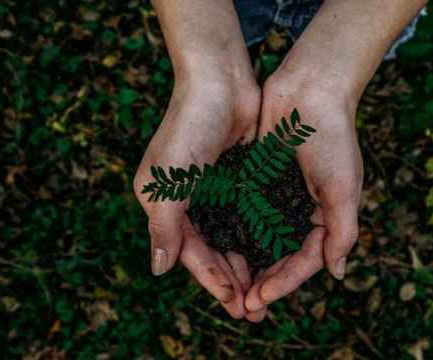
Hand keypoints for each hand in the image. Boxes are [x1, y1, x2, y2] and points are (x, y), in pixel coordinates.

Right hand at [133, 74, 259, 318]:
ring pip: (232, 238)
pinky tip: (273, 256)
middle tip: (255, 310)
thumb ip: (164, 226)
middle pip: (212, 251)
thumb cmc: (188, 127)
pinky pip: (247, 217)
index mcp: (164, 204)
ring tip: (266, 292)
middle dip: (232, 281)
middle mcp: (187, 201)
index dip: (212, 280)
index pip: (189, 252)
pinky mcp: (237, 179)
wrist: (220, 81)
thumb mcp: (169, 180)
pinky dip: (258, 238)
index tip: (235, 304)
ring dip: (247, 265)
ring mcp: (214, 191)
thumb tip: (159, 270)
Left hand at [244, 70, 363, 319]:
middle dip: (263, 281)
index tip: (261, 298)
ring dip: (246, 264)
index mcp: (325, 217)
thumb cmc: (333, 137)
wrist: (310, 89)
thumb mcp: (344, 187)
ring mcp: (277, 197)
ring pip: (259, 240)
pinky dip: (233, 232)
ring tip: (228, 287)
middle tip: (242, 305)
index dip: (284, 282)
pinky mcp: (256, 180)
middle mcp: (300, 211)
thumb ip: (342, 231)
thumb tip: (337, 273)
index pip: (305, 260)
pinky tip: (217, 248)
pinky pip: (244, 213)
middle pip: (279, 257)